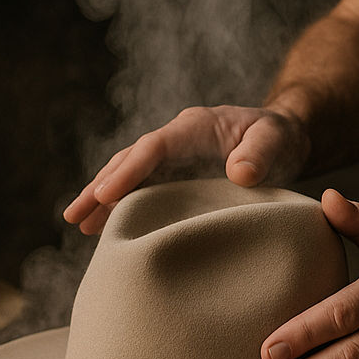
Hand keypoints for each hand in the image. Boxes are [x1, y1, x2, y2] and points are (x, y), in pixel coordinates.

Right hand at [63, 105, 309, 233]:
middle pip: (129, 162)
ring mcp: (173, 162)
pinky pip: (144, 193)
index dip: (128, 172)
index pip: (152, 148)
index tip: (105, 195)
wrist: (284, 139)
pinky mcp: (176, 180)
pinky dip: (123, 210)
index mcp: (193, 128)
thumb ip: (260, 153)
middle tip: (74, 216)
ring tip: (79, 225)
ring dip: (103, 201)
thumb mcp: (276, 139)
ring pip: (129, 178)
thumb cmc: (280, 137)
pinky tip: (108, 230)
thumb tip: (239, 174)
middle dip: (100, 188)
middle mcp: (175, 141)